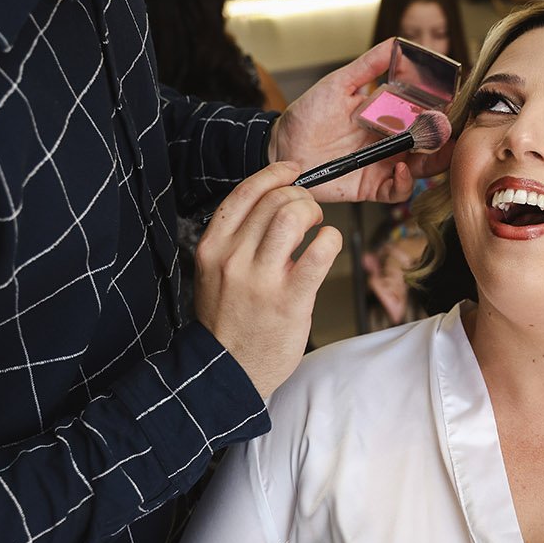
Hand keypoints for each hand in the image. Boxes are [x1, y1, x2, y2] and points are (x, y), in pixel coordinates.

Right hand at [194, 162, 341, 397]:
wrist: (226, 371)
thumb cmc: (228, 319)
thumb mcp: (215, 272)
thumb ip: (236, 239)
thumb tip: (271, 202)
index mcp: (212, 247)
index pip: (245, 193)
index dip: (274, 174)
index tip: (292, 172)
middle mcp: (233, 258)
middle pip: (275, 199)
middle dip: (301, 197)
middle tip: (309, 212)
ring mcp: (261, 279)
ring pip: (294, 216)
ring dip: (314, 212)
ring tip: (317, 227)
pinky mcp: (290, 300)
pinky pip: (319, 251)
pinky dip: (331, 239)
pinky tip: (328, 246)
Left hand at [268, 38, 452, 202]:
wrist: (280, 145)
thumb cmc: (307, 114)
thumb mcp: (339, 84)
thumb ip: (368, 66)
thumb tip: (396, 42)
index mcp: (388, 117)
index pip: (424, 115)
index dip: (442, 112)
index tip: (453, 104)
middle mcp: (390, 142)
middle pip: (430, 144)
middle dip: (445, 139)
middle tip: (451, 131)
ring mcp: (383, 166)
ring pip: (422, 168)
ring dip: (434, 162)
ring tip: (437, 151)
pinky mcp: (371, 187)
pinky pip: (397, 192)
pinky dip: (405, 183)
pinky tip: (402, 168)